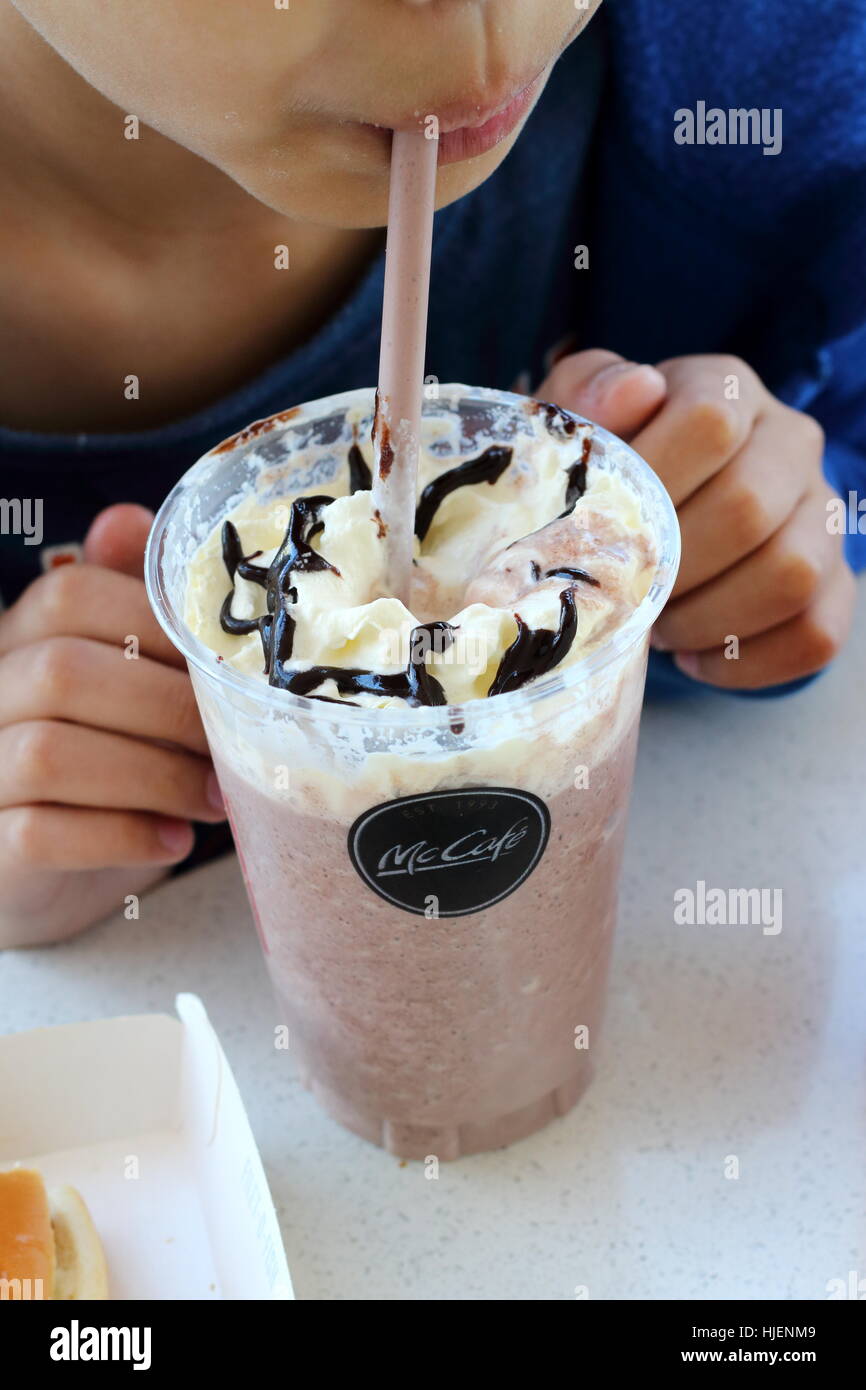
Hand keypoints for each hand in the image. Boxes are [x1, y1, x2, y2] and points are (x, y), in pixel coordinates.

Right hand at [0, 505, 225, 947]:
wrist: (54, 868)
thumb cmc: (109, 757)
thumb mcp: (128, 677)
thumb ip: (133, 604)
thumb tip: (129, 518)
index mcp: (22, 637)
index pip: (69, 597)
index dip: (155, 628)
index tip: (226, 672)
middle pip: (63, 674)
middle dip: (168, 710)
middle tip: (236, 748)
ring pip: (49, 753)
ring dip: (153, 776)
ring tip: (216, 799)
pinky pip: (38, 833)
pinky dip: (121, 836)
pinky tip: (173, 841)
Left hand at [534, 349, 856, 688]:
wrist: (660, 507)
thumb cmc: (612, 467)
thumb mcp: (582, 422)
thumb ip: (585, 392)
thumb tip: (635, 390)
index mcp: (728, 390)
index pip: (709, 422)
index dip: (650, 481)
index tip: (600, 526)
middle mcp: (791, 443)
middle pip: (748, 509)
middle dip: (670, 568)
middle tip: (625, 594)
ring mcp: (822, 515)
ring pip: (792, 576)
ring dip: (708, 618)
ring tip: (657, 627)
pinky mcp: (836, 583)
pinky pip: (815, 635)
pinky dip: (746, 663)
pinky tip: (694, 657)